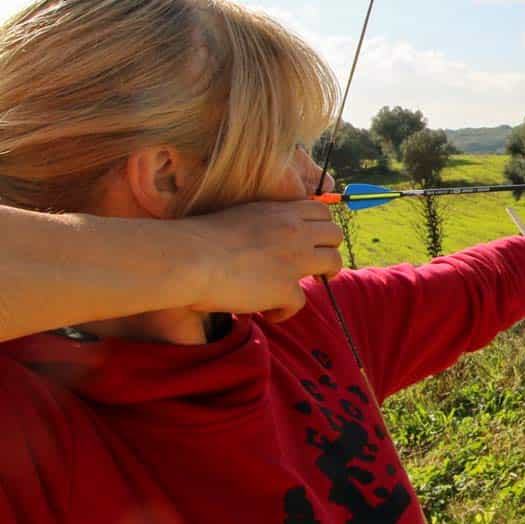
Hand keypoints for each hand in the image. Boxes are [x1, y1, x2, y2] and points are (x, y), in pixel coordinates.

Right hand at [181, 199, 344, 321]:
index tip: (310, 241)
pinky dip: (285, 311)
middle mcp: (293, 231)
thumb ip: (260, 225)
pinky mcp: (285, 288)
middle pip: (335, 234)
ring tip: (298, 288)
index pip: (321, 210)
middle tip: (314, 265)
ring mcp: (294, 259)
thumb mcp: (237, 218)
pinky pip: (301, 302)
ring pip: (333, 263)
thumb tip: (265, 242)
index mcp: (279, 211)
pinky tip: (268, 313)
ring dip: (322, 276)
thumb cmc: (198, 239)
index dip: (320, 227)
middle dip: (329, 250)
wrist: (189, 258)